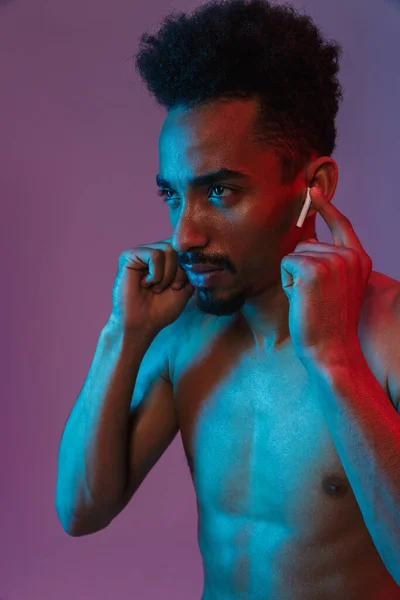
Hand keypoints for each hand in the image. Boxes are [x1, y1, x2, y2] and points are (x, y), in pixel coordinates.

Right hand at [109, 238, 194, 333]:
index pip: (185, 247)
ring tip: (157, 288)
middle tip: (171, 288)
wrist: (142, 324)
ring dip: (167, 275)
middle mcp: (154, 251)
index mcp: (166, 258)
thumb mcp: (186, 287)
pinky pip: (154, 255)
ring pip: (168, 249)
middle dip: (180, 271)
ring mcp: (141, 252)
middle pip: (178, 247)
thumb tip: (194, 254)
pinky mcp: (129, 256)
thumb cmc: (161, 309)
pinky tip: (145, 284)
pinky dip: (156, 274)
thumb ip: (191, 269)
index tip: (180, 286)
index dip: (188, 266)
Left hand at [280, 188, 372, 363]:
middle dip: (300, 268)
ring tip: (308, 299)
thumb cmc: (330, 323)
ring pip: (294, 254)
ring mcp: (332, 261)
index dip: (326, 207)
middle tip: (313, 296)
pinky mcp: (312, 269)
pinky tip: (300, 298)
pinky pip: (286, 263)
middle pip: (306, 244)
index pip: (341, 225)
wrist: (332, 349)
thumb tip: (306, 238)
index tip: (312, 190)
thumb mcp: (337, 286)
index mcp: (359, 259)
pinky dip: (287, 282)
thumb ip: (328, 261)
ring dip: (293, 276)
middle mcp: (349, 256)